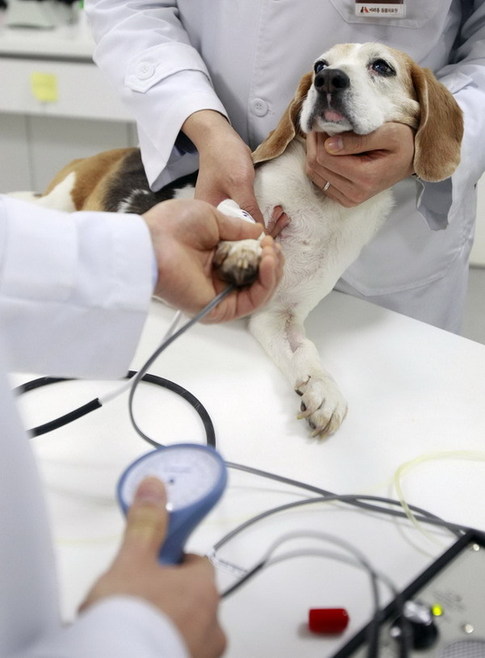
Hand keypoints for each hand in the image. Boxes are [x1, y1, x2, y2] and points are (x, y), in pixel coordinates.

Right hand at [81, 478, 225, 657]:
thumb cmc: (129, 620)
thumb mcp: (131, 561)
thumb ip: (145, 524)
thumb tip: (155, 487)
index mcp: (203, 590)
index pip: (198, 564)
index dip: (174, 561)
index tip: (153, 564)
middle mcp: (212, 625)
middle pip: (192, 597)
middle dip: (167, 594)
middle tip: (135, 598)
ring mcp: (202, 653)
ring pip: (186, 628)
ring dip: (165, 624)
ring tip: (131, 626)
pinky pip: (177, 650)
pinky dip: (161, 647)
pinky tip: (135, 645)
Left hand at [142, 198, 283, 322]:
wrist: (151, 242)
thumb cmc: (173, 226)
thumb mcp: (213, 218)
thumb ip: (239, 229)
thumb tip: (261, 233)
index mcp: (216, 258)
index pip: (251, 262)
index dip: (265, 251)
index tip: (269, 238)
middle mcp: (219, 279)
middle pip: (259, 278)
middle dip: (272, 261)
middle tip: (272, 246)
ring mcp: (220, 296)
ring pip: (260, 291)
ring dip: (273, 271)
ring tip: (271, 253)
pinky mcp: (218, 310)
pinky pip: (252, 302)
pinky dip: (266, 283)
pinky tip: (267, 263)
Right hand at [182, 111, 289, 236]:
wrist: (219, 137)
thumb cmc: (224, 156)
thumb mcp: (238, 182)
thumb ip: (249, 207)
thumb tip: (261, 233)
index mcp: (210, 217)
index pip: (231, 238)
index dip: (252, 242)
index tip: (270, 240)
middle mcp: (215, 218)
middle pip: (240, 235)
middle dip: (263, 233)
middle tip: (281, 223)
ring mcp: (224, 211)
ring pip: (246, 226)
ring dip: (266, 224)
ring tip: (282, 217)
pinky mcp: (233, 205)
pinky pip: (248, 216)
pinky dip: (262, 215)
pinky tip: (277, 214)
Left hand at [305, 122, 414, 206]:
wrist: (410, 160)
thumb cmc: (403, 143)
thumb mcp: (388, 133)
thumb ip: (358, 139)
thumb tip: (328, 145)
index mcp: (366, 178)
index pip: (324, 157)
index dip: (320, 137)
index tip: (327, 121)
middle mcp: (355, 194)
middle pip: (316, 166)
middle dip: (315, 144)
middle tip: (324, 126)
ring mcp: (348, 199)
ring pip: (314, 174)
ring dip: (315, 152)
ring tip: (327, 136)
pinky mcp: (344, 199)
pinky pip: (319, 181)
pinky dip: (319, 164)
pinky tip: (329, 151)